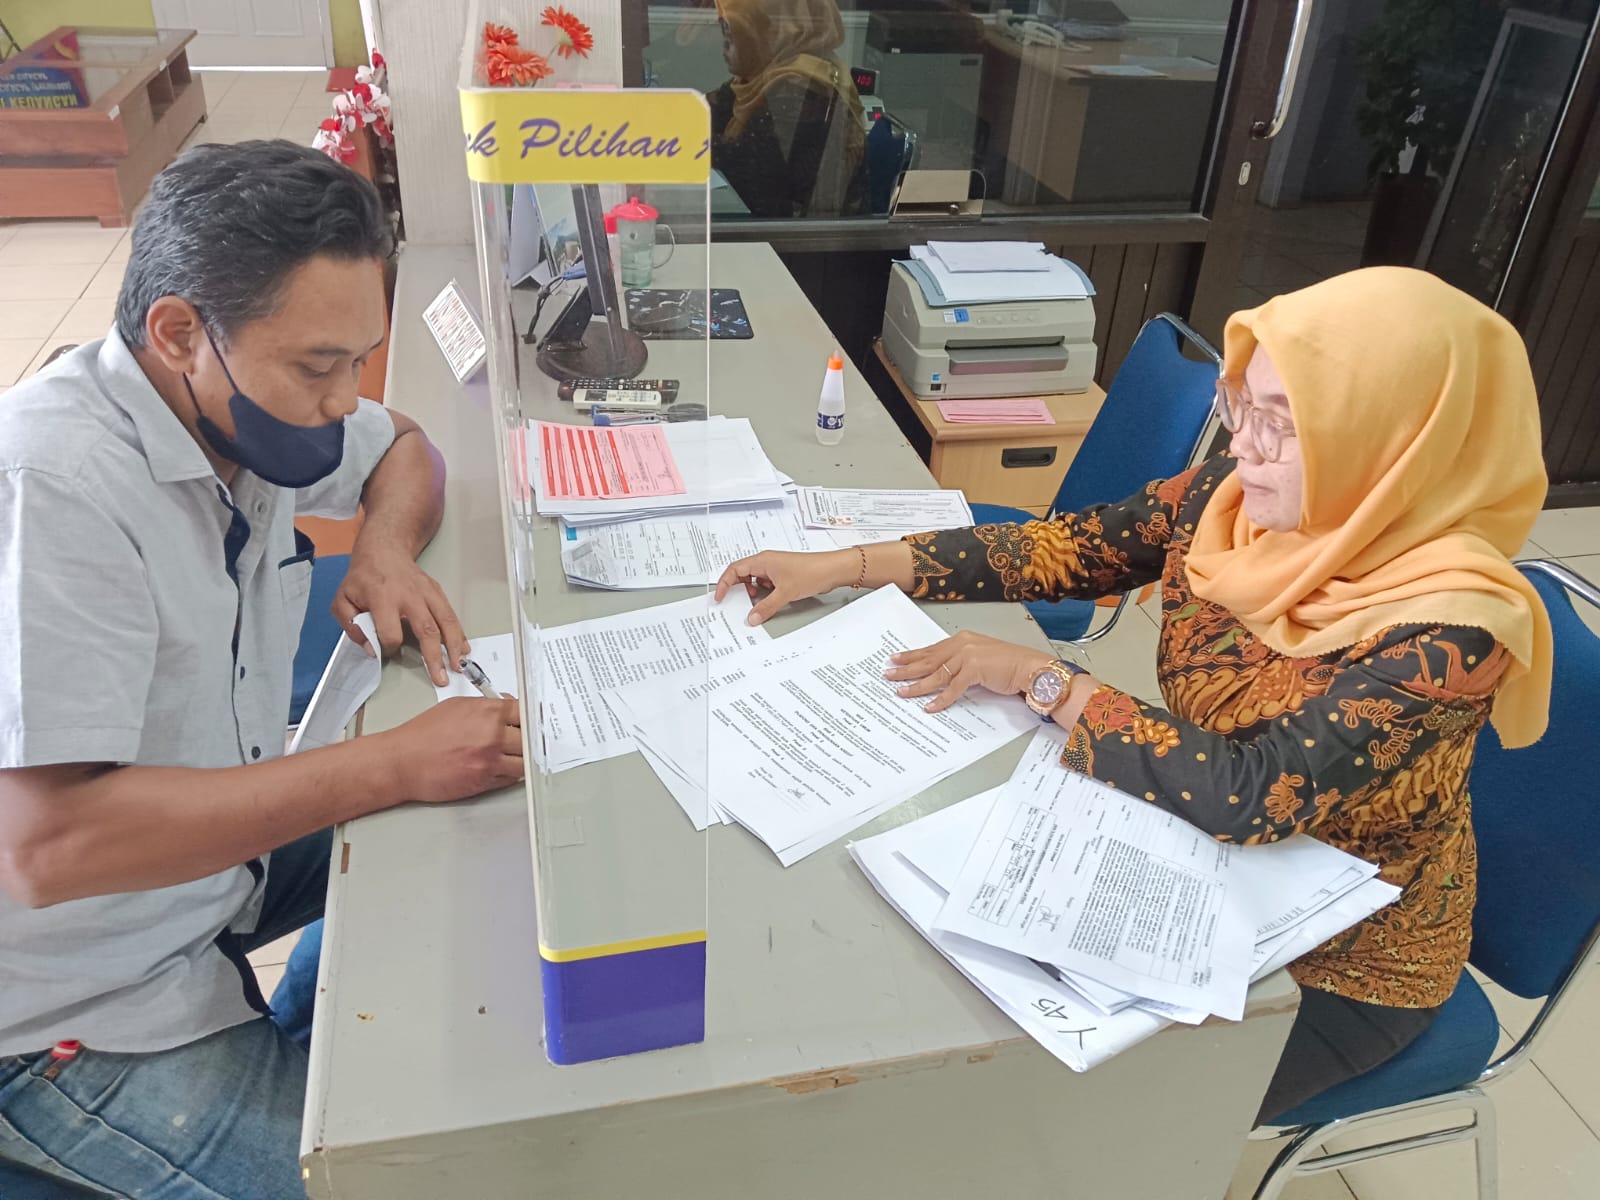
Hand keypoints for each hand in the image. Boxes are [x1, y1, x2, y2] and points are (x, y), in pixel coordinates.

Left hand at [333, 543, 468, 686]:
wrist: (384, 550)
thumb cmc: (363, 578)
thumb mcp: (343, 599)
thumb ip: (351, 626)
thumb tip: (371, 648)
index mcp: (382, 598)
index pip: (390, 633)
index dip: (390, 649)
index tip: (388, 654)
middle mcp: (408, 595)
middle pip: (426, 629)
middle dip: (434, 656)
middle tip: (440, 678)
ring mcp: (426, 592)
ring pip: (445, 621)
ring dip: (454, 645)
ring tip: (458, 665)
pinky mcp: (436, 591)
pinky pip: (450, 614)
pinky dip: (459, 632)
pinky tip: (464, 648)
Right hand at [384, 697, 523, 803]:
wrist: (403, 761)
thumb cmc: (424, 733)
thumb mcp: (457, 707)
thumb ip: (486, 706)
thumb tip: (507, 706)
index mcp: (487, 713)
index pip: (525, 712)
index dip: (532, 716)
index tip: (536, 720)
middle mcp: (492, 736)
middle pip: (530, 737)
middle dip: (530, 738)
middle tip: (530, 739)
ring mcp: (490, 760)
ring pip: (525, 761)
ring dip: (524, 758)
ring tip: (518, 755)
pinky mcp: (484, 781)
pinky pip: (511, 778)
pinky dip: (512, 773)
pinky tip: (505, 767)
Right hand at [713, 549, 856, 626]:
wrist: (832, 570)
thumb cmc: (811, 572)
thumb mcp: (785, 593)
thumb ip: (766, 607)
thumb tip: (752, 618)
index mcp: (762, 560)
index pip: (734, 569)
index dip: (724, 583)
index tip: (720, 597)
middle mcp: (766, 563)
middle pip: (742, 575)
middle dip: (737, 591)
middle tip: (734, 605)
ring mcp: (775, 569)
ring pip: (755, 582)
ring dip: (753, 594)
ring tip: (755, 606)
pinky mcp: (783, 576)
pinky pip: (766, 585)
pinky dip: (764, 595)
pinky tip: (768, 603)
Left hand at [885, 631, 1055, 713]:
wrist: (1030, 667)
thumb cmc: (1009, 664)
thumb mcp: (980, 657)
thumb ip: (961, 662)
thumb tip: (942, 675)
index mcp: (962, 639)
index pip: (931, 649)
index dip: (911, 656)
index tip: (895, 660)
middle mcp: (962, 645)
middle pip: (928, 660)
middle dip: (906, 669)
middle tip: (888, 674)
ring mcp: (968, 657)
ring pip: (936, 675)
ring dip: (917, 685)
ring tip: (901, 692)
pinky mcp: (975, 671)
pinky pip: (952, 689)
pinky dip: (940, 700)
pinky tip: (929, 707)